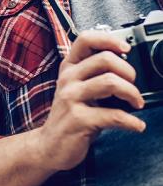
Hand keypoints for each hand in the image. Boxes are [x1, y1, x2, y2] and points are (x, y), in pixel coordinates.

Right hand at [34, 30, 144, 173]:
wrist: (49, 145)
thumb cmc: (69, 115)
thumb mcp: (76, 89)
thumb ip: (93, 75)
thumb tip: (125, 65)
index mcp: (69, 68)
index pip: (85, 40)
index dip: (108, 40)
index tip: (126, 48)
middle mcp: (68, 79)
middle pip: (104, 59)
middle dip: (128, 71)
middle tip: (133, 85)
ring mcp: (71, 98)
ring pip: (110, 83)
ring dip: (132, 93)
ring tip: (137, 103)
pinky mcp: (79, 120)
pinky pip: (114, 115)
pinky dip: (132, 121)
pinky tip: (136, 125)